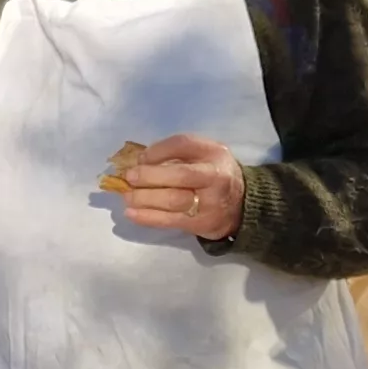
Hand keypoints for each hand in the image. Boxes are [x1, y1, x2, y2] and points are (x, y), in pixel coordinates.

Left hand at [117, 134, 245, 240]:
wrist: (241, 206)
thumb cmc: (213, 173)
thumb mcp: (204, 154)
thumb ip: (177, 153)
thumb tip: (140, 161)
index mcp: (214, 153)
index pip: (184, 144)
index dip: (159, 150)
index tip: (141, 157)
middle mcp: (215, 176)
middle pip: (181, 175)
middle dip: (150, 176)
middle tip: (129, 178)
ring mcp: (210, 203)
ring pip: (174, 200)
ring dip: (145, 198)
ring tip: (127, 196)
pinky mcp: (202, 224)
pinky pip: (170, 221)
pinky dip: (148, 217)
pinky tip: (131, 213)